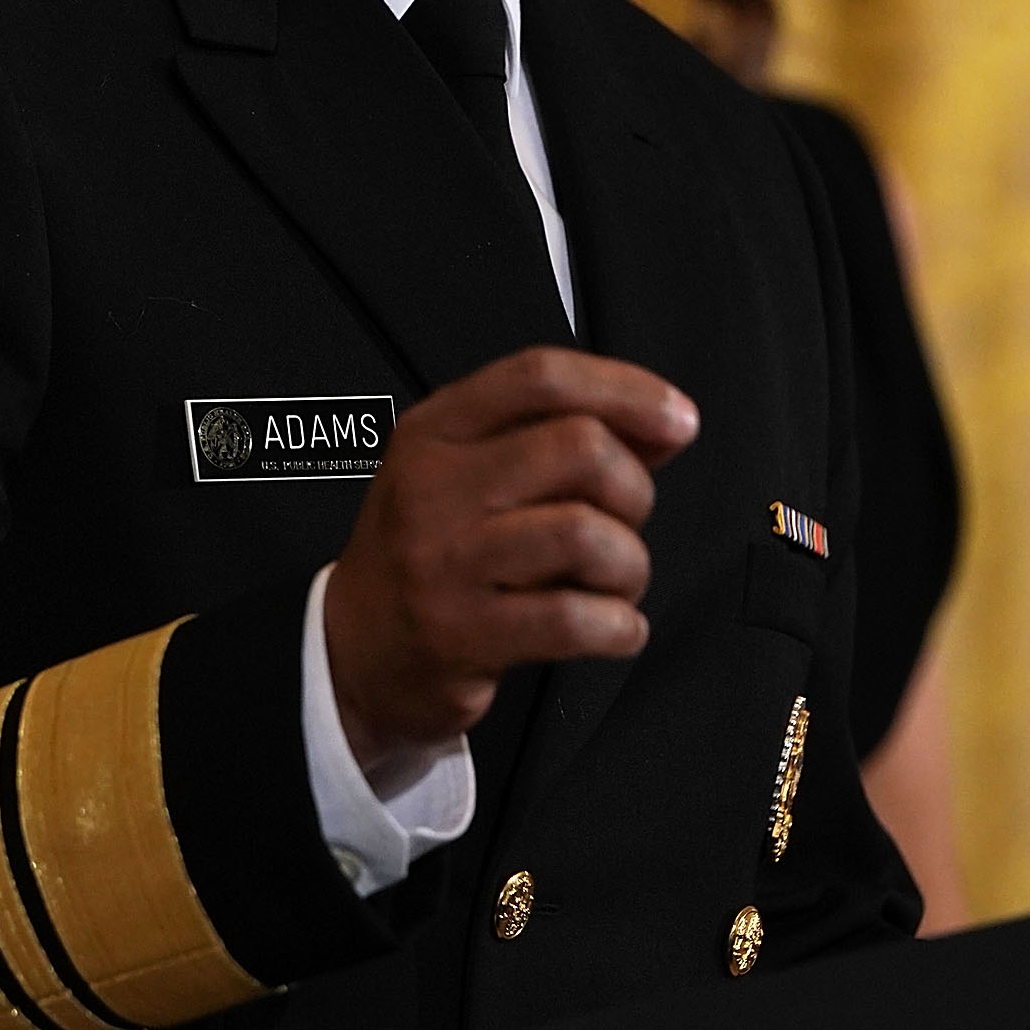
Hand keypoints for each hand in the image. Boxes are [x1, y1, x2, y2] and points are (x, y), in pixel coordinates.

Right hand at [322, 346, 698, 794]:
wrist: (353, 653)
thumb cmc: (432, 554)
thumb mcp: (470, 474)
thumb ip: (559, 438)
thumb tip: (666, 422)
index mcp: (436, 430)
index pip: (540, 376)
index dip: (625, 389)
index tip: (676, 418)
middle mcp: (434, 486)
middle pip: (579, 447)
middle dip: (633, 490)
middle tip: (623, 524)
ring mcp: (444, 560)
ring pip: (586, 533)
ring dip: (630, 564)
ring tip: (614, 583)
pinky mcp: (462, 632)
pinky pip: (575, 618)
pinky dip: (619, 626)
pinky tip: (611, 627)